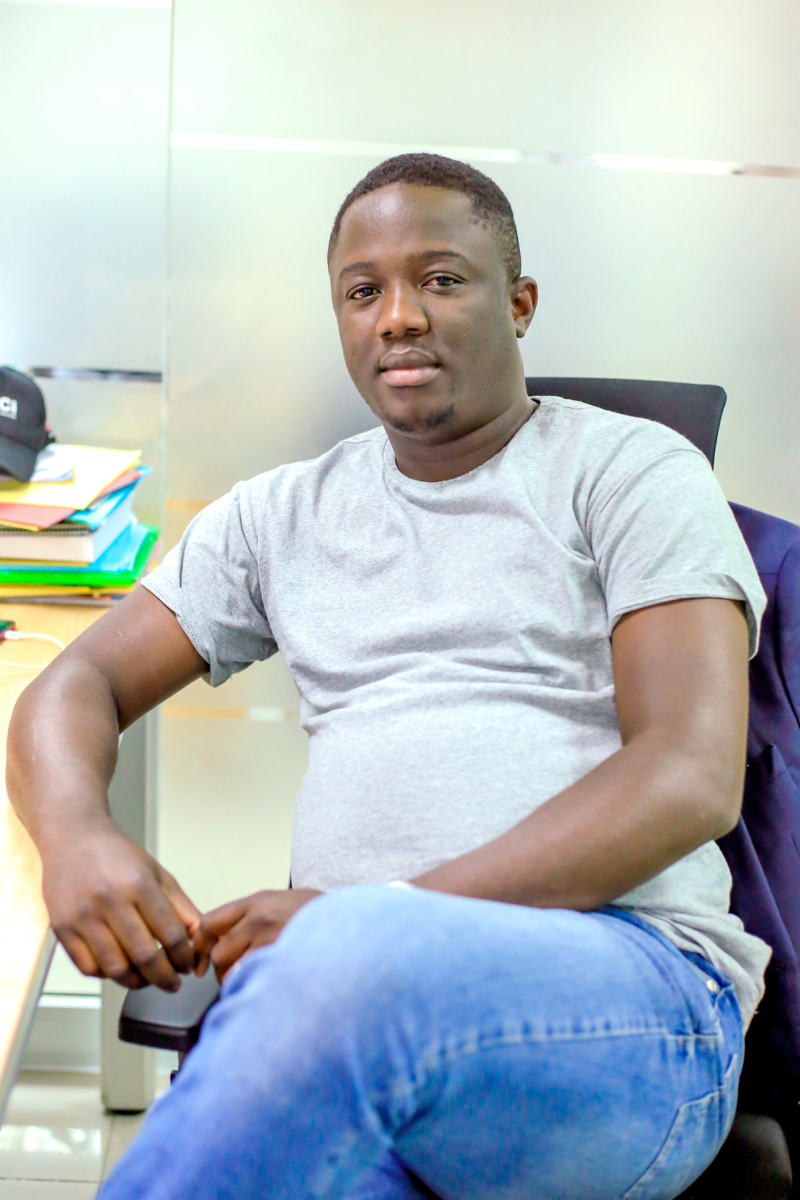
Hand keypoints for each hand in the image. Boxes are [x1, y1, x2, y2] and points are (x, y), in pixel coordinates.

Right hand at [41, 817, 200, 991]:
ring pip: (116, 968)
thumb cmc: (118, 857)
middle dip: (165, 978)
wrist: (74, 838)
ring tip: (147, 979)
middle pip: (144, 957)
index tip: (188, 965)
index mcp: (139, 885)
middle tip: (173, 983)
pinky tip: (120, 968)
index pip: (171, 934)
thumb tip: (201, 941)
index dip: (184, 957)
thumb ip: (181, 908)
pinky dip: (107, 975)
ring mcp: (83, 916)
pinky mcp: (62, 928)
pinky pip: (88, 967)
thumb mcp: (157, 874)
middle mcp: (110, 900)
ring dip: (137, 982)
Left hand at [194, 888, 320, 980]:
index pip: (210, 922)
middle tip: (230, 974)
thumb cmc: (317, 913)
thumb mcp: (281, 900)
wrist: (348, 921)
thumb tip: (227, 935)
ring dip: (236, 981)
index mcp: (256, 903)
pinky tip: (263, 986)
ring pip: (233, 971)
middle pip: (218, 953)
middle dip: (221, 969)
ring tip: (250, 982)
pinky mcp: (281, 962)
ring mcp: (270, 942)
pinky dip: (253, 987)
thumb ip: (253, 915)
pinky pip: (254, 981)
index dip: (201, 943)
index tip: (202, 956)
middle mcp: (259, 921)